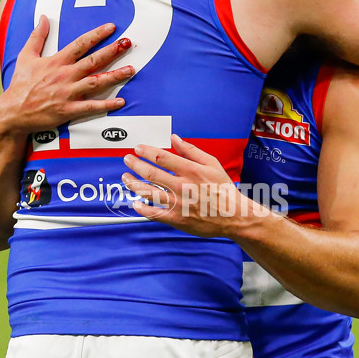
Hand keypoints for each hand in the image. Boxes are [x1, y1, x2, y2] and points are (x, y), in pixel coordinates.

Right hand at [0, 17, 134, 134]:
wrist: (13, 112)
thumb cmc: (20, 85)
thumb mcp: (25, 57)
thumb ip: (37, 37)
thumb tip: (43, 18)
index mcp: (56, 62)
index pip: (80, 44)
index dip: (97, 34)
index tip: (111, 27)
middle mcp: (64, 76)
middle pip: (93, 60)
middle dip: (111, 51)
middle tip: (127, 43)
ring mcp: (68, 93)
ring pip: (96, 82)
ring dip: (115, 76)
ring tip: (131, 69)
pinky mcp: (69, 110)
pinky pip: (91, 107)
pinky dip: (107, 105)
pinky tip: (121, 101)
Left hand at [122, 134, 266, 235]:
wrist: (233, 216)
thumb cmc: (223, 189)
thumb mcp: (212, 164)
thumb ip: (191, 151)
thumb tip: (175, 138)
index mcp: (190, 171)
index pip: (161, 157)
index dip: (146, 151)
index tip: (138, 148)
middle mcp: (181, 186)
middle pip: (150, 173)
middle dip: (135, 164)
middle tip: (127, 160)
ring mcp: (177, 203)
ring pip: (148, 192)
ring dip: (133, 184)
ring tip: (126, 178)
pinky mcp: (176, 219)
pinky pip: (153, 214)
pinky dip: (142, 208)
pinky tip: (135, 203)